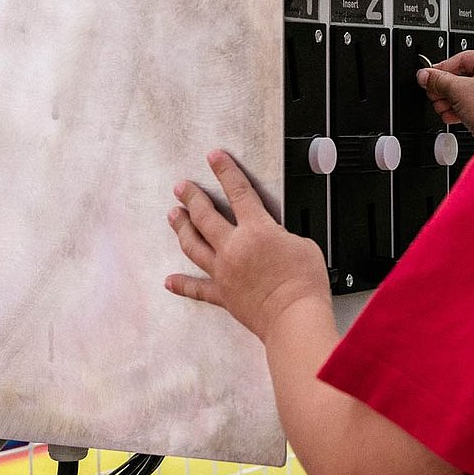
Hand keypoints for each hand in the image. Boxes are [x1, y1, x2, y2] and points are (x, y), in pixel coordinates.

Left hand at [165, 150, 330, 344]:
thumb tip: (275, 239)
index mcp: (257, 230)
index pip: (238, 192)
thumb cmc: (303, 283)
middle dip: (192, 197)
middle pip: (205, 216)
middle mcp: (234, 247)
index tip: (214, 158)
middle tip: (182, 187)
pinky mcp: (223, 295)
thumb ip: (282, 236)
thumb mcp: (303, 244)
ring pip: (194, 245)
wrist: (294, 316)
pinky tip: (170, 280)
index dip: (226, 171)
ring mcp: (224, 271)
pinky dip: (182, 284)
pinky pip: (197, 288)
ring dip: (182, 228)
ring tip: (173, 216)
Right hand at [417, 50, 473, 144]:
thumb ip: (438, 80)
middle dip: (446, 88)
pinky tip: (451, 115)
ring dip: (453, 100)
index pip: (463, 58)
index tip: (428, 77)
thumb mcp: (457, 90)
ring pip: (473, 91)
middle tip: (434, 94)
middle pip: (468, 76)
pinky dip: (465, 108)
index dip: (442, 69)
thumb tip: (425, 76)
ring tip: (441, 107)